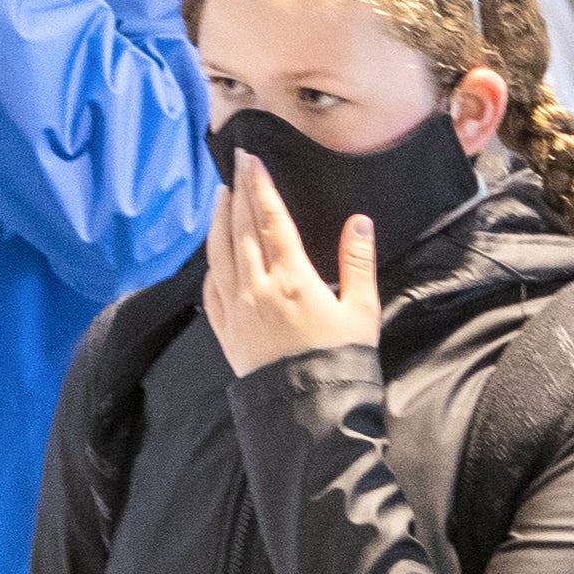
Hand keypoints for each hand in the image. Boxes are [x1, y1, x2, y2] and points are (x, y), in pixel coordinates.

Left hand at [205, 152, 378, 377]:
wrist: (310, 414)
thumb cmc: (342, 361)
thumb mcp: (362, 311)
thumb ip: (358, 262)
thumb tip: (359, 221)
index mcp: (292, 278)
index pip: (270, 220)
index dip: (259, 186)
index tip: (250, 159)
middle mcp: (257, 289)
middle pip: (242, 230)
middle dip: (239, 192)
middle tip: (236, 164)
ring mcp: (237, 311)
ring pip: (219, 255)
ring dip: (219, 222)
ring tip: (221, 197)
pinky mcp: (226, 334)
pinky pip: (211, 291)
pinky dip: (210, 265)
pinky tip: (213, 255)